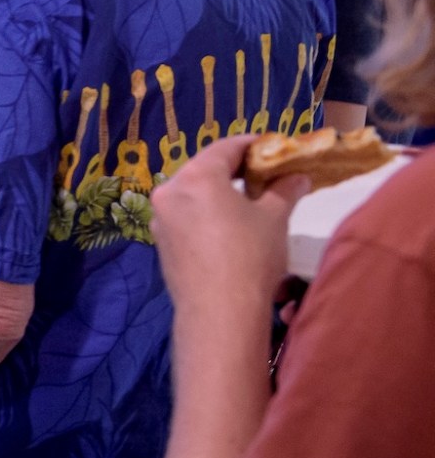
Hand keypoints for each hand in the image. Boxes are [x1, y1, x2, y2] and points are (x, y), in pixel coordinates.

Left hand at [150, 136, 306, 315]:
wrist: (219, 311)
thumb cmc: (250, 255)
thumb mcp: (275, 218)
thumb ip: (284, 190)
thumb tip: (297, 176)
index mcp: (195, 176)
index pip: (226, 148)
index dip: (252, 146)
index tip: (273, 149)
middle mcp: (169, 190)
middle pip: (204, 168)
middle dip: (235, 170)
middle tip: (264, 175)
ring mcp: (160, 217)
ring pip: (192, 193)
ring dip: (218, 192)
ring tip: (249, 201)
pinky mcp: (160, 241)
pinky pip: (185, 216)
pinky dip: (205, 213)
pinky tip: (227, 226)